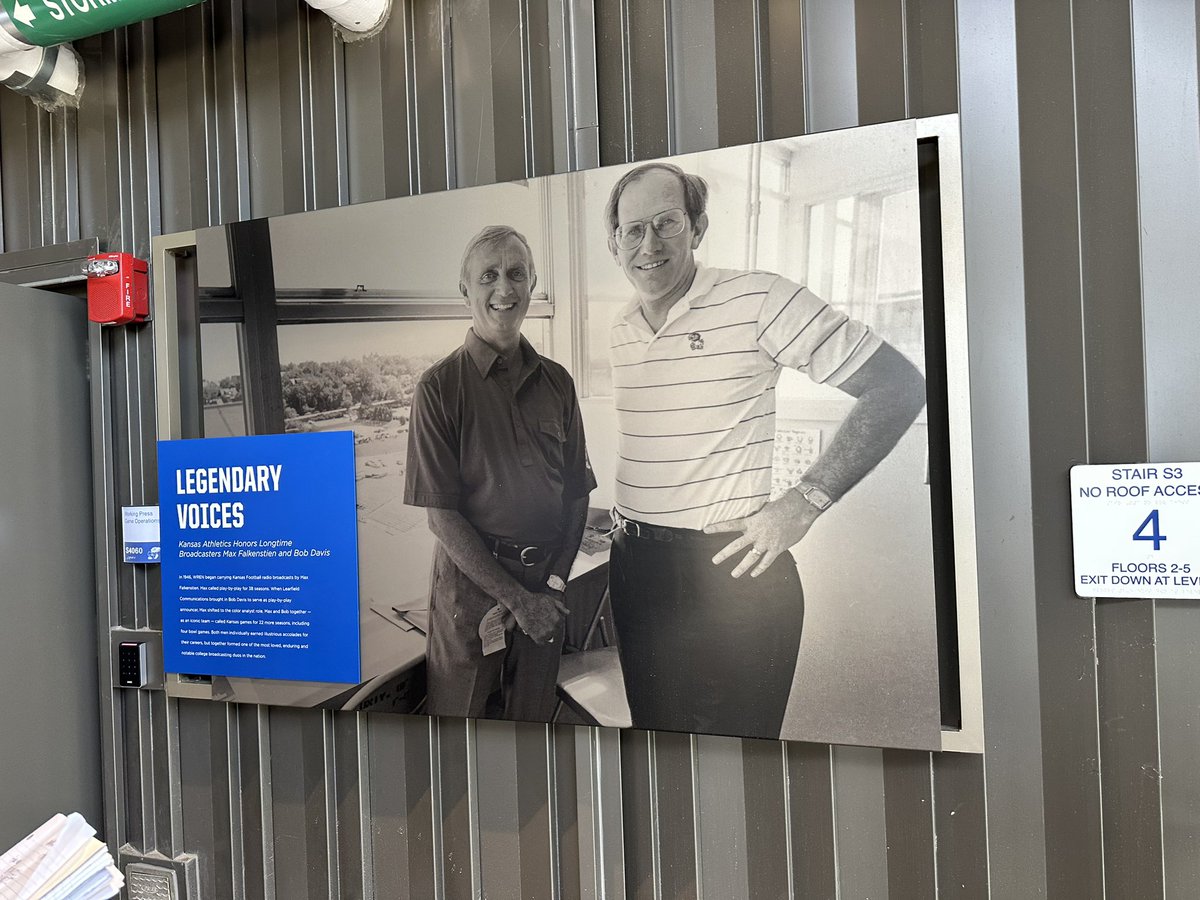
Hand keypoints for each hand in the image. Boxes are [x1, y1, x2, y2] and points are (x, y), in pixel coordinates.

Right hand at [506, 590, 567, 643]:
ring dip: (544, 633)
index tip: (547, 620)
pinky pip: (541, 642)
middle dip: (549, 627)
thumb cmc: (535, 599)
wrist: (522, 602)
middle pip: (554, 631)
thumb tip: (567, 612)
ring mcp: (545, 632)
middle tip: (541, 622)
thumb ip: (560, 607)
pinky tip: (535, 634)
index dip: (553, 621)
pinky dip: (539, 639)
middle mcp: (553, 626)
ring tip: (537, 627)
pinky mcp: (537, 637)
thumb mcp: (551, 600)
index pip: (559, 624)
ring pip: (548, 637)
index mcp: (558, 618)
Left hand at [703, 490, 821, 577]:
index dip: (717, 527)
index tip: (706, 530)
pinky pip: (766, 561)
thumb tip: (751, 517)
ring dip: (741, 567)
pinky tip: (754, 574)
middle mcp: (756, 533)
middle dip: (724, 554)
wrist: (799, 509)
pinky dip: (760, 568)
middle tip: (714, 560)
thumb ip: (756, 516)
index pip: (731, 525)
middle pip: (737, 545)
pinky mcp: (777, 548)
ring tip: (734, 574)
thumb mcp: (765, 508)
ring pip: (751, 558)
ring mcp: (766, 542)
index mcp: (752, 521)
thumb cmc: (784, 506)